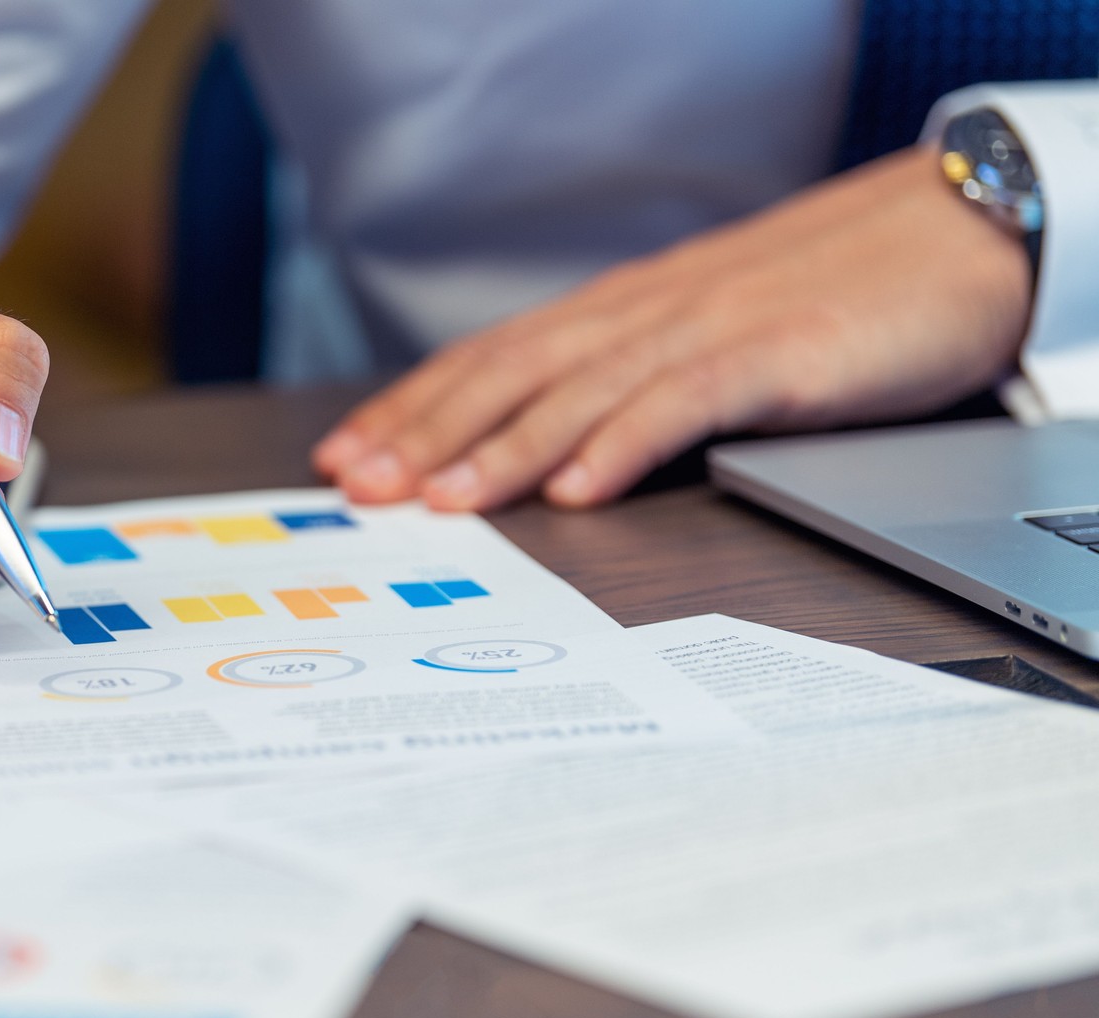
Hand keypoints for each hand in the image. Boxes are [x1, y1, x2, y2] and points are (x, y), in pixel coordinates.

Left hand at [313, 146, 1033, 510]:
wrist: (954, 235)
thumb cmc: (829, 295)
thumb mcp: (705, 338)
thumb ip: (628, 383)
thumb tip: (548, 450)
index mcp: (621, 314)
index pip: (490, 361)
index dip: (411, 407)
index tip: (345, 456)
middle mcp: (644, 315)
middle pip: (510, 374)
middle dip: (423, 432)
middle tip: (356, 486)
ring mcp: (706, 330)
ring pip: (579, 392)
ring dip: (501, 448)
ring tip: (440, 499)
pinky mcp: (773, 355)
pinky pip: (682, 402)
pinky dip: (622, 445)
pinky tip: (575, 490)